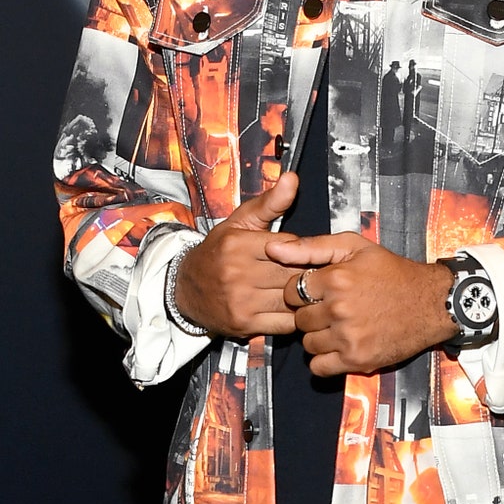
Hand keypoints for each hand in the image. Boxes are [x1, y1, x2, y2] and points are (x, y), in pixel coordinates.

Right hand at [173, 173, 299, 338]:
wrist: (185, 289)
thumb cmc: (218, 253)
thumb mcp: (240, 222)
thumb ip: (270, 203)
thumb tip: (292, 178)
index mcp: (238, 245)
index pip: (290, 247)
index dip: (303, 251)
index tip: (307, 254)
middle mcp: (237, 273)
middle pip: (293, 274)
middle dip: (308, 274)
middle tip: (317, 274)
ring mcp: (240, 301)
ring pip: (292, 299)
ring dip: (305, 297)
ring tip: (310, 291)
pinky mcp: (244, 324)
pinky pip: (284, 323)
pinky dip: (295, 316)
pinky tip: (296, 308)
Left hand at [266, 228, 453, 375]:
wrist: (431, 303)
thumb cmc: (393, 273)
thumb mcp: (355, 247)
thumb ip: (312, 247)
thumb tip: (273, 250)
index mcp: (335, 279)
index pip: (292, 292)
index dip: (302, 292)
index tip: (319, 293)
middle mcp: (339, 309)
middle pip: (299, 319)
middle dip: (311, 314)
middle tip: (333, 310)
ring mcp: (348, 337)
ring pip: (307, 343)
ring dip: (318, 337)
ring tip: (339, 327)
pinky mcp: (357, 360)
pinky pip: (319, 367)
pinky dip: (324, 360)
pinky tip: (339, 347)